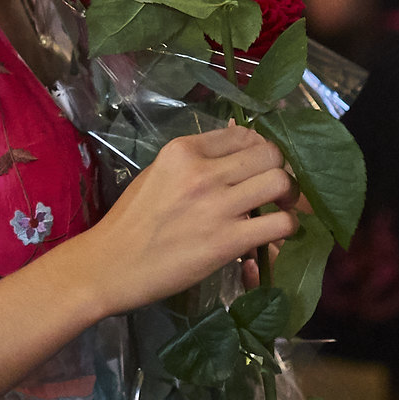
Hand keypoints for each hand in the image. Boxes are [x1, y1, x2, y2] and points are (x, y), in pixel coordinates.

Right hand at [88, 127, 296, 313]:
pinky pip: (281, 224)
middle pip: (269, 155)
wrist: (110, 265)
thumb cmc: (130, 221)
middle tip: (272, 189)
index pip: (243, 134)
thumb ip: (193, 162)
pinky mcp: (227, 241)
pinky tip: (273, 234)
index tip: (256, 166)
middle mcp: (201, 172)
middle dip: (278, 170)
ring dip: (288, 197)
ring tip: (278, 209)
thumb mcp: (156, 175)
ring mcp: (216, 206)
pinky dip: (286, 228)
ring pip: (280, 183)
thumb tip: (233, 157)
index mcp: (182, 151)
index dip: (258, 149)